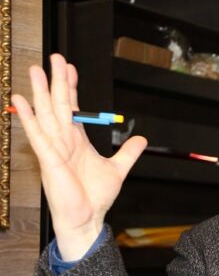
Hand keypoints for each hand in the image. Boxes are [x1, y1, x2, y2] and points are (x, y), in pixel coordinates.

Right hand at [12, 54, 146, 259]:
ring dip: (41, 92)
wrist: (87, 218)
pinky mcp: (48, 159)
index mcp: (77, 141)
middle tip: (55, 57)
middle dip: (57, 81)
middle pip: (58, 105)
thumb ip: (128, 153)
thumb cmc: (95, 197)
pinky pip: (37, 135)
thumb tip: (140, 138)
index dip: (71, 88)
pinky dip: (29, 117)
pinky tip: (21, 101)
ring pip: (46, 114)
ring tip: (36, 70)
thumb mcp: (118, 169)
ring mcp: (54, 148)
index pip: (72, 108)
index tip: (70, 68)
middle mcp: (63, 141)